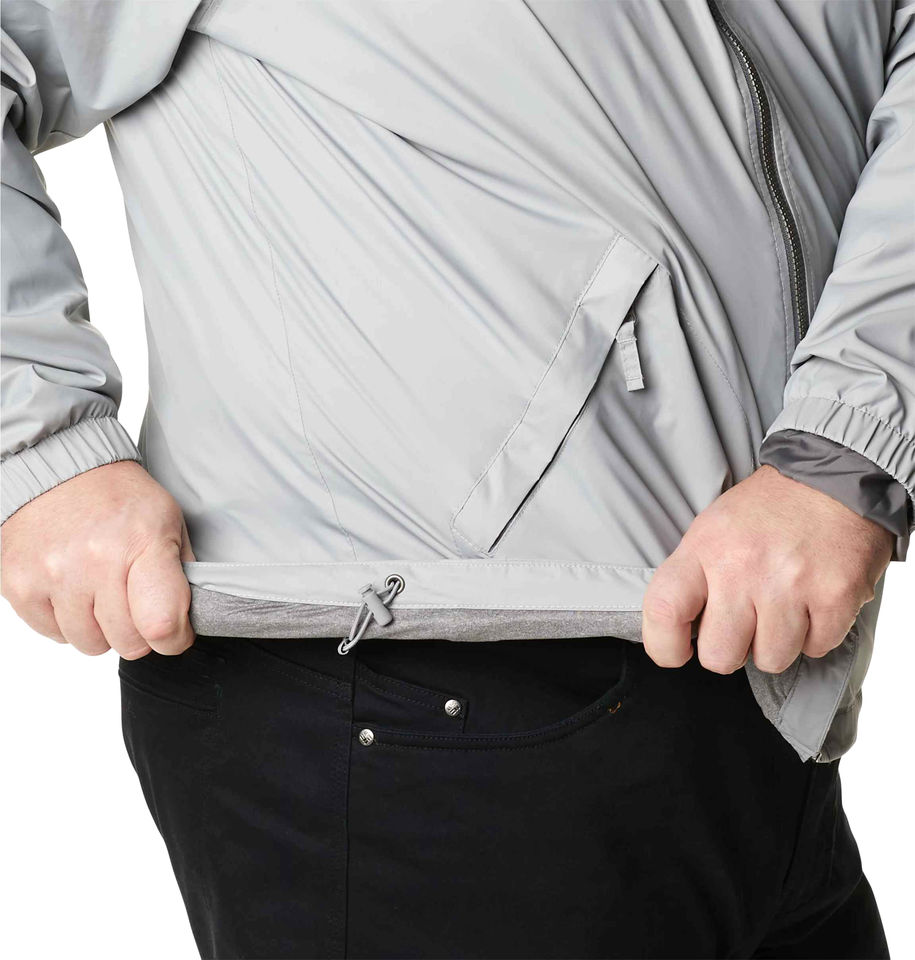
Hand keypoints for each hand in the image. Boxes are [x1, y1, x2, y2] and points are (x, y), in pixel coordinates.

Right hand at [2, 460, 194, 658]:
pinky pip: (54, 634)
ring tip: (103, 593)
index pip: (161, 624)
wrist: (58, 470)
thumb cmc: (118, 497)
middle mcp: (96, 561)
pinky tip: (76, 590)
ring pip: (91, 644)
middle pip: (128, 642)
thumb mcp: (168, 520)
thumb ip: (183, 573)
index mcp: (142, 543)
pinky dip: (68, 622)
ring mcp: (54, 575)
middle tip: (137, 604)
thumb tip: (188, 621)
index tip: (175, 631)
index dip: (174, 638)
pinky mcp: (20, 586)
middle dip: (140, 632)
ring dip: (102, 629)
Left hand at [642, 465, 893, 673]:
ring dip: (776, 643)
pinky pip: (816, 649)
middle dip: (731, 651)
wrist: (834, 477)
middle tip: (743, 626)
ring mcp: (791, 584)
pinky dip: (815, 635)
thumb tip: (679, 633)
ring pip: (771, 660)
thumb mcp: (711, 529)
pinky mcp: (836, 596)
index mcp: (704, 548)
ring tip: (782, 608)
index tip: (676, 652)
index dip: (663, 645)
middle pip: (719, 655)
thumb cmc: (766, 510)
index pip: (664, 610)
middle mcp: (743, 568)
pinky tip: (811, 603)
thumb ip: (693, 577)